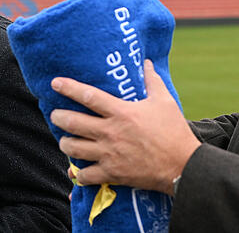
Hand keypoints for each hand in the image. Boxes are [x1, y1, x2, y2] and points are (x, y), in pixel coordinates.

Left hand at [49, 60, 199, 194]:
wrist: (184, 166)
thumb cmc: (174, 131)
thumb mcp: (164, 101)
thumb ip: (152, 81)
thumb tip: (147, 62)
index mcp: (121, 112)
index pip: (89, 96)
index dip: (69, 88)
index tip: (55, 83)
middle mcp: (111, 132)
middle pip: (73, 123)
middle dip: (58, 118)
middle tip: (56, 116)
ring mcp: (109, 154)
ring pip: (74, 149)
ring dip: (65, 144)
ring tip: (65, 141)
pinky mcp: (112, 173)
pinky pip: (86, 176)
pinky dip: (78, 175)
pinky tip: (76, 172)